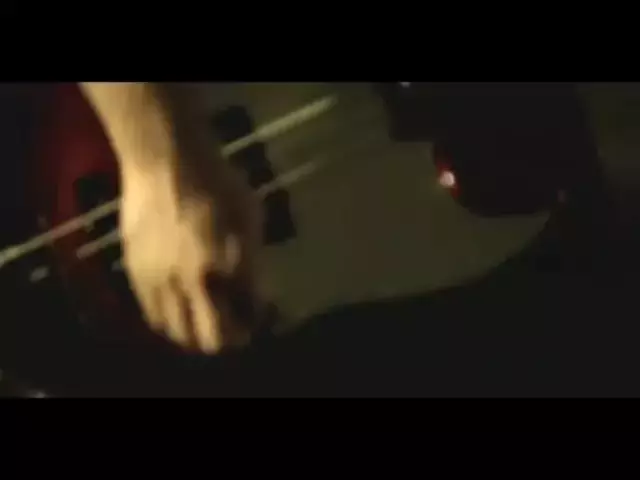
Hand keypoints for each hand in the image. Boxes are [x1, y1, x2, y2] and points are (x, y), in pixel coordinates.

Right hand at [119, 157, 263, 353]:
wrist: (165, 162)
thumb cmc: (217, 184)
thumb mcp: (250, 219)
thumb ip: (253, 262)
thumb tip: (257, 294)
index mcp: (226, 268)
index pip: (246, 318)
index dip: (255, 322)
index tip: (257, 315)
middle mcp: (192, 284)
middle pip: (211, 340)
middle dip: (228, 339)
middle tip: (234, 325)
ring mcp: (160, 283)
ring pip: (179, 335)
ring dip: (196, 336)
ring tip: (205, 321)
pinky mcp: (136, 276)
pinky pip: (153, 317)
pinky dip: (170, 323)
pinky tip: (179, 308)